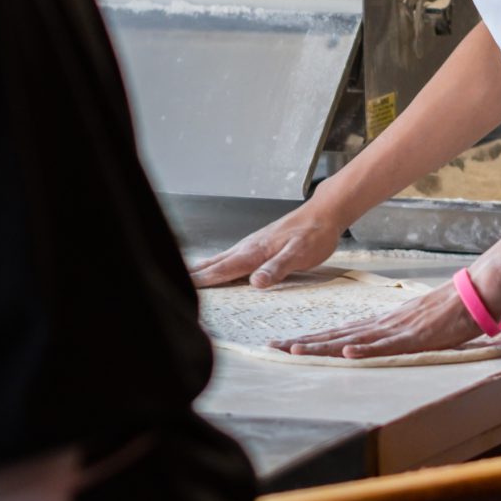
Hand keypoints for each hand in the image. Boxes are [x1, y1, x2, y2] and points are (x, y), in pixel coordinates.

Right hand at [189, 205, 344, 289]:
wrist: (324, 213)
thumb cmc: (314, 234)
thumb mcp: (299, 254)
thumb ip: (277, 268)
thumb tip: (255, 282)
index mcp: (255, 252)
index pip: (224, 269)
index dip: (204, 280)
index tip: (185, 288)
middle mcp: (249, 247)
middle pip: (216, 263)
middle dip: (195, 274)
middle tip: (176, 283)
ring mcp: (253, 244)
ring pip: (221, 258)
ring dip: (203, 267)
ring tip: (188, 275)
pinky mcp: (259, 244)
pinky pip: (232, 255)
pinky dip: (218, 262)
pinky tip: (217, 264)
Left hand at [271, 281, 484, 360]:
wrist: (471, 295)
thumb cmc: (445, 312)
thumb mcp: (410, 325)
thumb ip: (391, 334)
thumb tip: (370, 342)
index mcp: (378, 324)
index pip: (336, 332)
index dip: (310, 339)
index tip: (286, 344)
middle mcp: (380, 326)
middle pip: (334, 335)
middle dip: (303, 342)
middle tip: (273, 348)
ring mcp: (395, 330)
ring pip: (352, 339)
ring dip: (323, 345)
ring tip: (297, 350)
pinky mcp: (413, 337)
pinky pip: (385, 345)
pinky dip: (365, 349)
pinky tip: (347, 352)